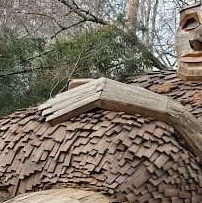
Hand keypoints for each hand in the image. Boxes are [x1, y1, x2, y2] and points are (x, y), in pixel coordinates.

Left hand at [39, 78, 175, 124]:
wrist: (162, 108)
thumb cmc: (145, 107)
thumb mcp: (123, 101)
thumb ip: (106, 98)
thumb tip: (98, 101)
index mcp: (103, 83)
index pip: (77, 91)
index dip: (62, 100)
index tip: (49, 107)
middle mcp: (100, 82)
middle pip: (72, 95)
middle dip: (55, 104)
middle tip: (39, 112)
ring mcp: (102, 89)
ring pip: (74, 101)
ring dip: (56, 110)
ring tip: (43, 117)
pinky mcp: (105, 97)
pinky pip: (80, 106)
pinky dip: (65, 113)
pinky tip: (53, 119)